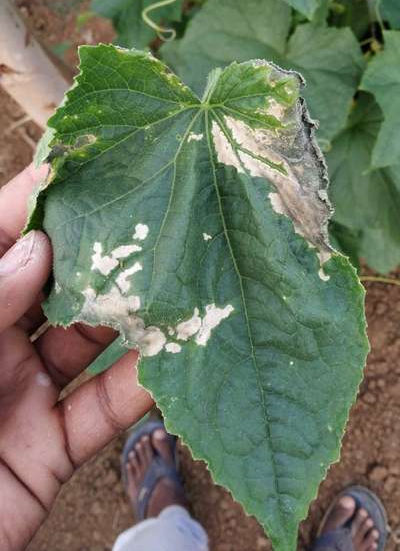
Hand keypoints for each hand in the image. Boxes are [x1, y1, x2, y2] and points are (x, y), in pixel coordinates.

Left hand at [0, 165, 152, 549]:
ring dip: (131, 311)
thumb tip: (40, 249)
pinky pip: (103, 410)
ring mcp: (23, 393)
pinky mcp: (50, 450)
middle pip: (54, 282)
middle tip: (151, 211)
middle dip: (100, 249)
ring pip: (89, 340)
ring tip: (177, 274)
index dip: (35, 201)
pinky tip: (176, 354)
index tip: (83, 163)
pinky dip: (141, 384)